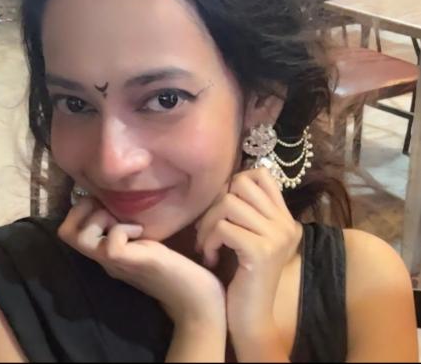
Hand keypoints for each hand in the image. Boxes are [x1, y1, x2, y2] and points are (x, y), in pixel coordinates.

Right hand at [57, 195, 226, 326]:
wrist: (195, 298)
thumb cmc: (176, 266)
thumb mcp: (146, 240)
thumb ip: (130, 228)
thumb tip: (123, 202)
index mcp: (106, 252)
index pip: (68, 230)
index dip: (80, 209)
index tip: (105, 203)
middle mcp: (104, 258)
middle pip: (65, 232)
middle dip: (83, 209)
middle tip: (109, 209)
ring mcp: (115, 263)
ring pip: (80, 237)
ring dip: (100, 218)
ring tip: (124, 221)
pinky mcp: (132, 263)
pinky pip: (111, 243)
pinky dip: (123, 229)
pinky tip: (140, 231)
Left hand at [195, 167, 301, 337]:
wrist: (251, 318)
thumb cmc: (242, 275)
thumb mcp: (248, 237)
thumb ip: (245, 212)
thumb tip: (225, 183)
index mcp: (284, 218)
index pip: (262, 174)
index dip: (236, 182)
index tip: (223, 208)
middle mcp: (285, 224)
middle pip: (240, 183)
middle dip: (215, 203)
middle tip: (209, 228)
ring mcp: (276, 237)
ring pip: (227, 202)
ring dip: (207, 224)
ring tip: (206, 245)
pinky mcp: (261, 251)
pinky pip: (222, 227)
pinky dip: (209, 241)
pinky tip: (211, 259)